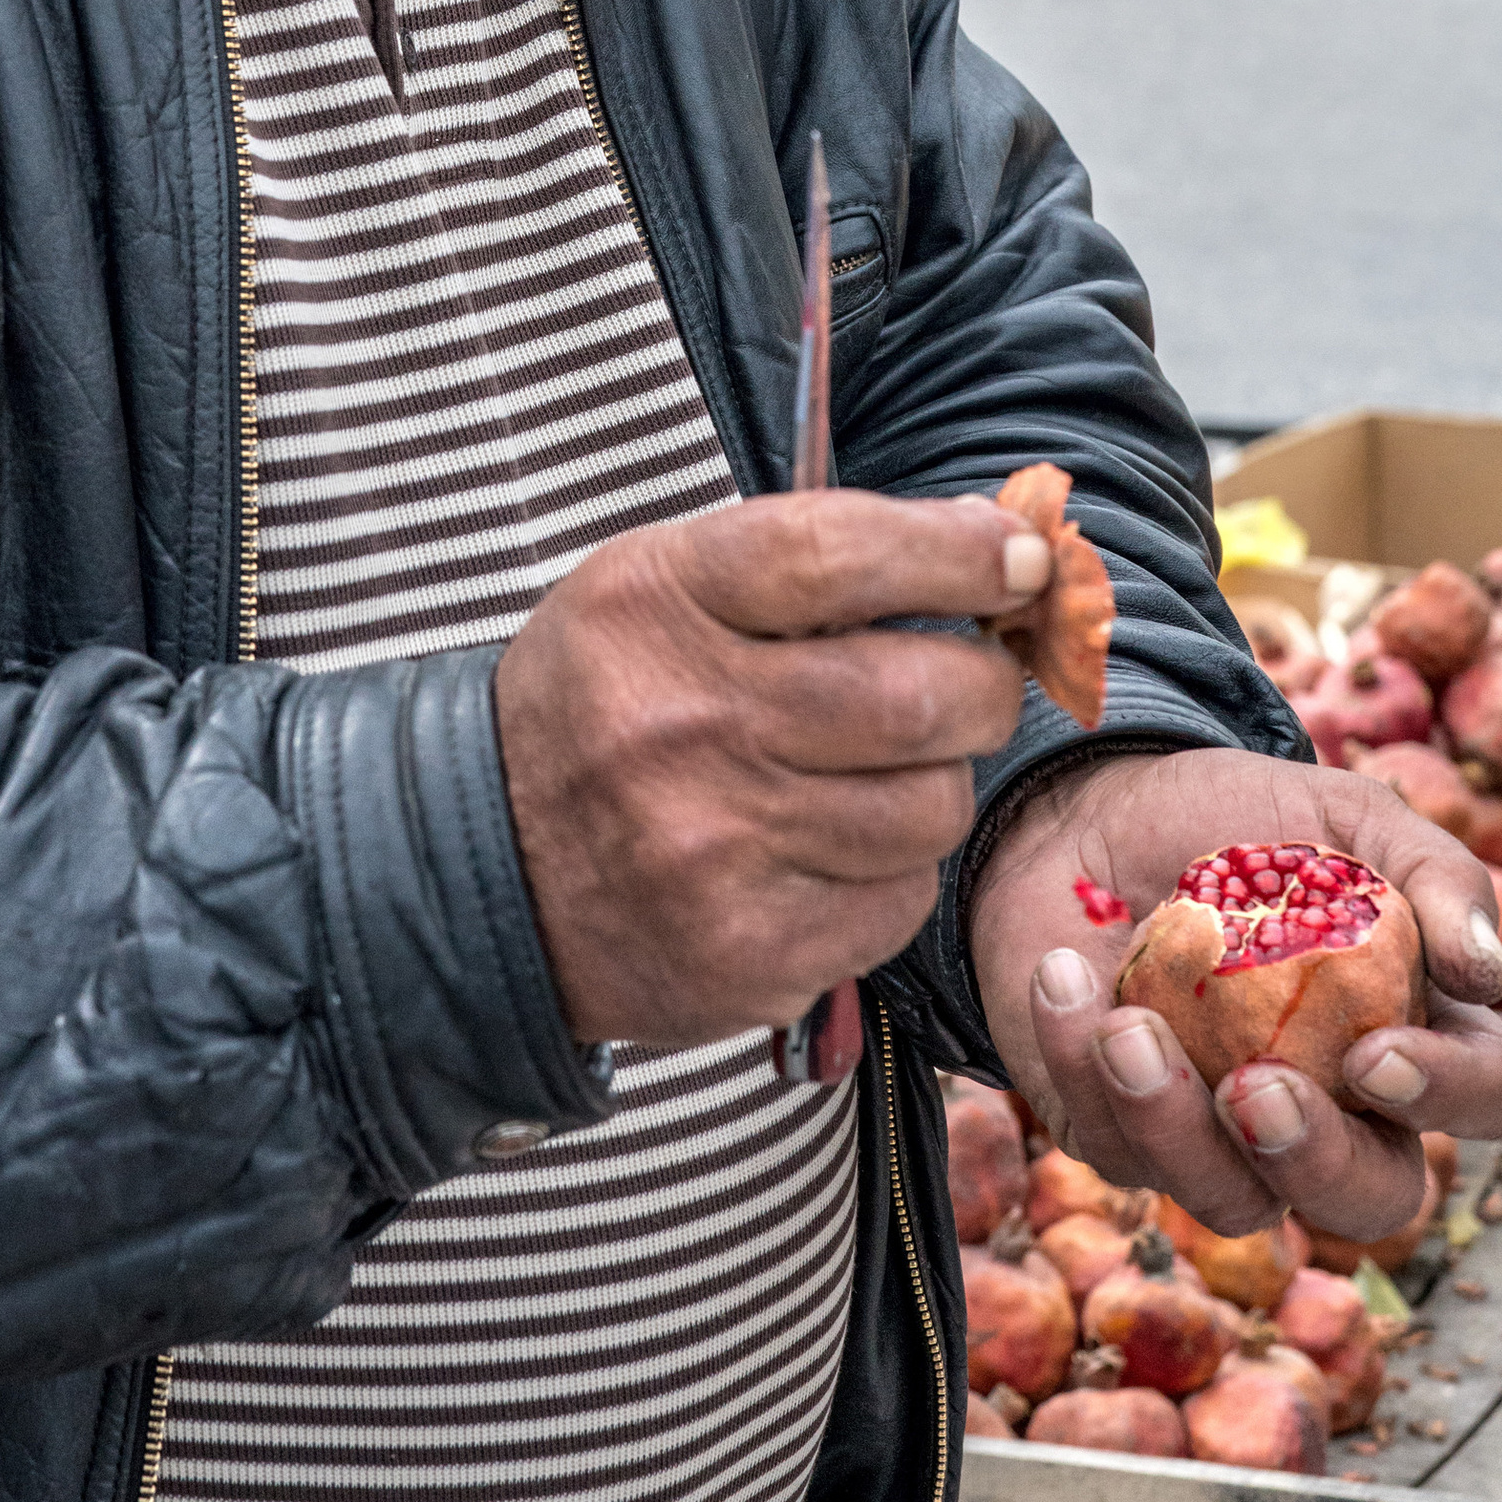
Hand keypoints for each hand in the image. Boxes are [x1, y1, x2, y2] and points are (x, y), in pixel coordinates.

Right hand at [496, 491, 1033, 1047]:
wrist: (483, 866)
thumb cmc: (602, 702)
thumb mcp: (657, 588)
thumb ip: (808, 557)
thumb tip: (1000, 548)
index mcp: (660, 604)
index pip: (840, 555)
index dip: (957, 551)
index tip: (1019, 557)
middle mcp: (686, 722)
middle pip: (922, 696)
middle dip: (978, 685)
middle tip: (962, 683)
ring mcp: (717, 848)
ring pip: (929, 807)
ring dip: (930, 784)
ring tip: (867, 774)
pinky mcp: (750, 952)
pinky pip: (898, 901)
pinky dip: (888, 871)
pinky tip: (825, 850)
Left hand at [971, 747, 1501, 1242]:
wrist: (1093, 808)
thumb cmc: (1236, 821)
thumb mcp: (1343, 815)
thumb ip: (1432, 874)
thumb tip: (1484, 970)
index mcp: (1407, 1029)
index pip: (1475, 1095)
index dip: (1444, 1093)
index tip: (1376, 1053)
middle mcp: (1330, 1104)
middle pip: (1367, 1198)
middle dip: (1316, 1163)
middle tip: (1254, 1091)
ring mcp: (1223, 1133)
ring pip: (1231, 1199)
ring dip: (1172, 1122)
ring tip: (1124, 1025)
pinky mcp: (1122, 1132)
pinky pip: (1112, 1144)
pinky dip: (1078, 1062)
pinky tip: (1061, 976)